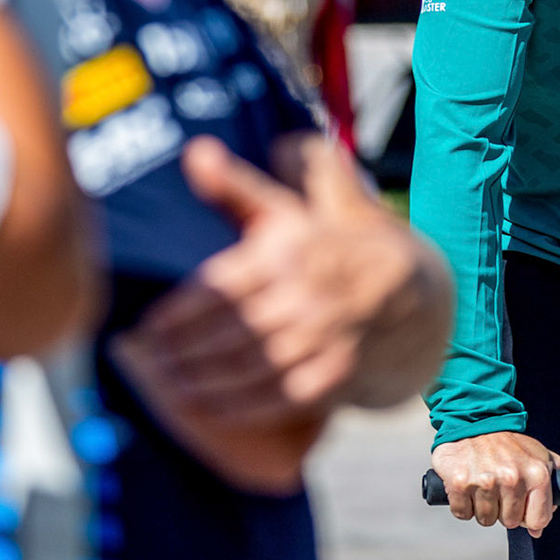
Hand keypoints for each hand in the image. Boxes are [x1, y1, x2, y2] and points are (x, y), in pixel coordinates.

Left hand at [118, 134, 452, 424]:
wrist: (418, 300)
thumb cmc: (342, 248)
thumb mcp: (299, 209)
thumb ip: (242, 187)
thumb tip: (196, 153)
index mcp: (296, 248)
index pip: (220, 288)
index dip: (176, 314)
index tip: (144, 328)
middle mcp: (311, 294)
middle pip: (228, 332)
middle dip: (179, 352)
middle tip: (141, 362)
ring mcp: (326, 338)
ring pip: (246, 368)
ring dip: (198, 382)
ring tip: (163, 386)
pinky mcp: (337, 376)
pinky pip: (274, 399)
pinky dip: (234, 406)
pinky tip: (203, 407)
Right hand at [431, 432, 559, 537]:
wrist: (473, 422)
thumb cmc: (506, 443)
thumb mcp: (539, 454)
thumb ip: (552, 484)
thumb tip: (543, 522)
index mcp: (536, 473)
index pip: (539, 520)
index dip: (529, 519)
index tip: (522, 510)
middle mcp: (512, 478)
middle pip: (510, 522)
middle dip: (504, 510)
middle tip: (499, 489)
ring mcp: (485, 482)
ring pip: (486, 520)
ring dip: (483, 507)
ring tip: (484, 485)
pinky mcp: (460, 484)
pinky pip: (463, 513)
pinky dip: (463, 505)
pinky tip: (469, 487)